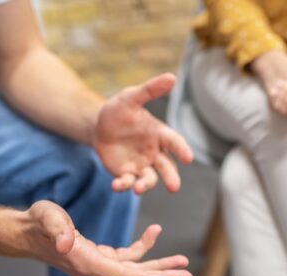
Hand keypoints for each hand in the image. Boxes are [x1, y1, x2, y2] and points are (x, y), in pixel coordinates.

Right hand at [23, 200, 192, 275]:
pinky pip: (128, 257)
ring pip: (135, 271)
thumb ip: (57, 230)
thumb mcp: (47, 219)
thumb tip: (66, 243)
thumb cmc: (38, 224)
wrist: (28, 232)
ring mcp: (100, 267)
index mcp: (88, 266)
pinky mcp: (101, 258)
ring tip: (183, 264)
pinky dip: (144, 247)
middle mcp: (97, 272)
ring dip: (160, 267)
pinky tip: (155, 232)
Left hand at [94, 74, 193, 194]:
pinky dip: (123, 185)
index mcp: (160, 134)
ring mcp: (141, 165)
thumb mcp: (131, 97)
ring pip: (149, 178)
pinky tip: (116, 185)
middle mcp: (154, 153)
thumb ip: (150, 90)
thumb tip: (171, 77)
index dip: (182, 149)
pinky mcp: (127, 174)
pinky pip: (127, 182)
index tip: (188, 157)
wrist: (98, 126)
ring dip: (146, 184)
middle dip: (171, 177)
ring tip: (139, 188)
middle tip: (174, 187)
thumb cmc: (119, 110)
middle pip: (167, 167)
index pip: (175, 142)